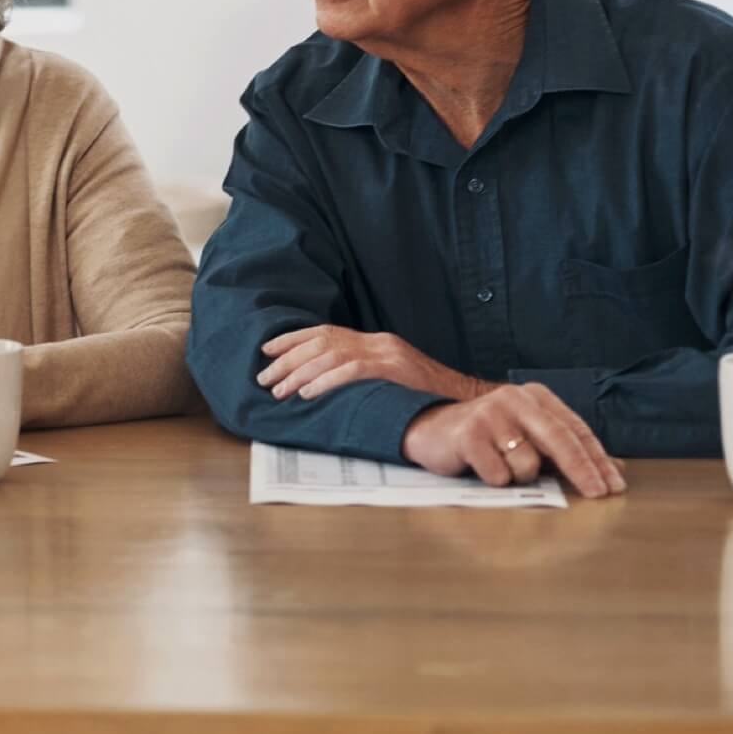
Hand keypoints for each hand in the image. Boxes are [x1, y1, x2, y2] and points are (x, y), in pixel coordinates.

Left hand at [256, 326, 489, 402]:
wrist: (469, 401)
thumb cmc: (428, 397)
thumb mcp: (393, 380)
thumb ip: (364, 375)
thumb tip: (324, 384)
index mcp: (377, 342)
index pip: (326, 332)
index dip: (293, 339)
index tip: (267, 350)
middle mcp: (379, 342)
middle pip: (322, 342)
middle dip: (287, 359)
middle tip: (263, 376)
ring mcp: (388, 354)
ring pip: (331, 356)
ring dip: (299, 373)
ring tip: (278, 390)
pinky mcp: (395, 369)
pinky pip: (351, 371)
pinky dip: (325, 381)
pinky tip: (307, 393)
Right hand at [400, 384, 626, 497]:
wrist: (431, 430)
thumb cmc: (488, 437)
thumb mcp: (530, 436)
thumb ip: (567, 448)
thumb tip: (615, 468)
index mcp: (535, 397)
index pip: (576, 430)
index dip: (598, 460)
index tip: (614, 486)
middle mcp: (514, 399)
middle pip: (560, 439)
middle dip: (583, 470)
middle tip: (600, 495)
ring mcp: (490, 415)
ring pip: (527, 463)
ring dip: (520, 476)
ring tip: (501, 466)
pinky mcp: (468, 434)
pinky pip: (498, 473)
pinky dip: (495, 479)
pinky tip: (482, 467)